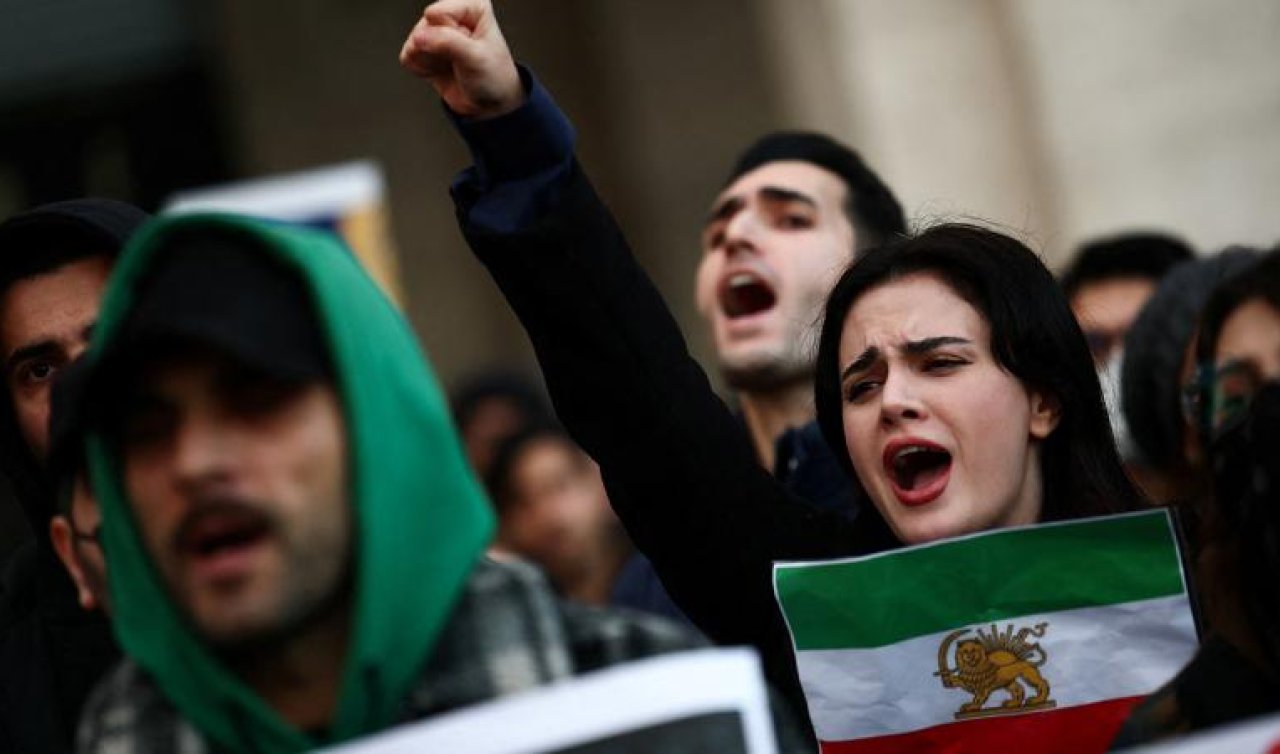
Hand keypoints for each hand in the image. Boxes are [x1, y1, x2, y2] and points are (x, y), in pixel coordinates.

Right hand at [399, 0, 523, 118]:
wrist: (489, 105)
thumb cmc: (494, 77)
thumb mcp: (476, 57)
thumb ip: (447, 42)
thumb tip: (419, 37)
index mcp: (472, 7)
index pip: (439, 13)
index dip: (450, 34)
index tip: (467, 46)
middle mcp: (452, 16)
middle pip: (424, 27)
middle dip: (437, 49)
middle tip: (457, 59)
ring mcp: (436, 33)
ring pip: (414, 41)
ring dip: (429, 60)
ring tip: (450, 65)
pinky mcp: (425, 50)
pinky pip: (408, 56)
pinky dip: (422, 68)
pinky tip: (439, 70)